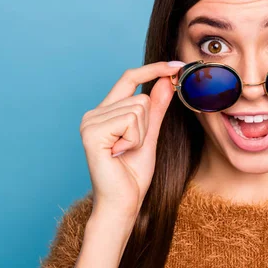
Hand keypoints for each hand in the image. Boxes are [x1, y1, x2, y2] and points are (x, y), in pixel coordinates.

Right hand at [79, 61, 183, 217]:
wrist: (123, 203)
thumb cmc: (133, 174)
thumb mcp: (150, 135)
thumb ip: (156, 108)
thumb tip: (167, 81)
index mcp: (105, 112)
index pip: (129, 78)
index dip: (153, 69)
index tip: (177, 65)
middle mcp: (94, 113)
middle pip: (140, 97)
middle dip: (147, 125)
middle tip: (132, 148)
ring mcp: (90, 122)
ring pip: (138, 108)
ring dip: (140, 134)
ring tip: (125, 152)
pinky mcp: (92, 132)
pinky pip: (130, 120)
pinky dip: (134, 139)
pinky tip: (119, 154)